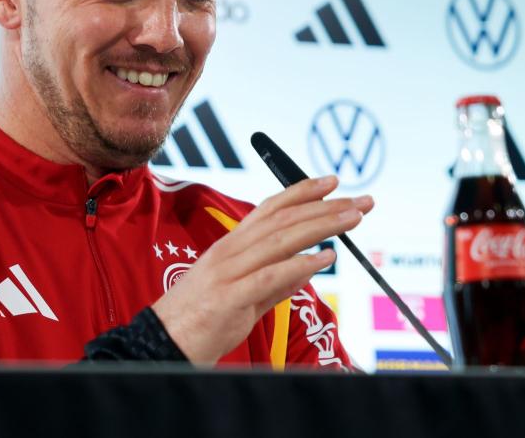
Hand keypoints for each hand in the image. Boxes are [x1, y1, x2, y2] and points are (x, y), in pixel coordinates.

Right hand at [151, 175, 372, 364]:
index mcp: (231, 246)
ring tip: (352, 218)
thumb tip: (307, 268)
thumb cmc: (201, 321)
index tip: (332, 182)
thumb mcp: (243, 296)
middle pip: (283, 220)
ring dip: (320, 226)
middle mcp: (230, 251)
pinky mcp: (230, 298)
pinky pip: (270, 276)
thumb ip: (274, 282)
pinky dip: (300, 265)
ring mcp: (228, 272)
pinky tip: (326, 258)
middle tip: (360, 200)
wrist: (163, 343)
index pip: (270, 209)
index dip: (302, 191)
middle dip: (325, 206)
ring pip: (280, 240)